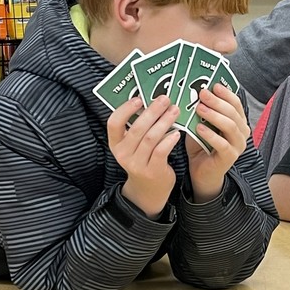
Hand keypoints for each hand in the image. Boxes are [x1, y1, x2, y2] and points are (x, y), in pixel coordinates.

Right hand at [108, 94, 180, 217]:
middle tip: (165, 99)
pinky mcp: (152, 171)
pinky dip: (169, 139)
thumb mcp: (134, 146)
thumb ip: (138, 128)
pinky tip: (177, 132)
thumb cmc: (143, 160)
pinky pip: (161, 151)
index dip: (125, 109)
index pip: (113, 123)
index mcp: (116, 144)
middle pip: (137, 128)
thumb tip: (153, 102)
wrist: (149, 190)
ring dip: (164, 121)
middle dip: (152, 111)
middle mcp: (123, 154)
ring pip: (150, 138)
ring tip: (174, 110)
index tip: (139, 98)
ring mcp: (137, 164)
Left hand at [186, 84, 249, 202]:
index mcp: (238, 122)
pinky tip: (199, 127)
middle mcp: (242, 132)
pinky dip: (210, 134)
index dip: (226, 93)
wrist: (202, 171)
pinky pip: (222, 143)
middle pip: (233, 113)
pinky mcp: (230, 157)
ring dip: (214, 115)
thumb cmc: (202, 145)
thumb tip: (195, 92)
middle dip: (217, 101)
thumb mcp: (202, 124)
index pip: (236, 104)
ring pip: (230, 126)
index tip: (213, 85)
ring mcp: (238, 145)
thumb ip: (203, 111)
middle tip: (202, 93)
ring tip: (199, 108)